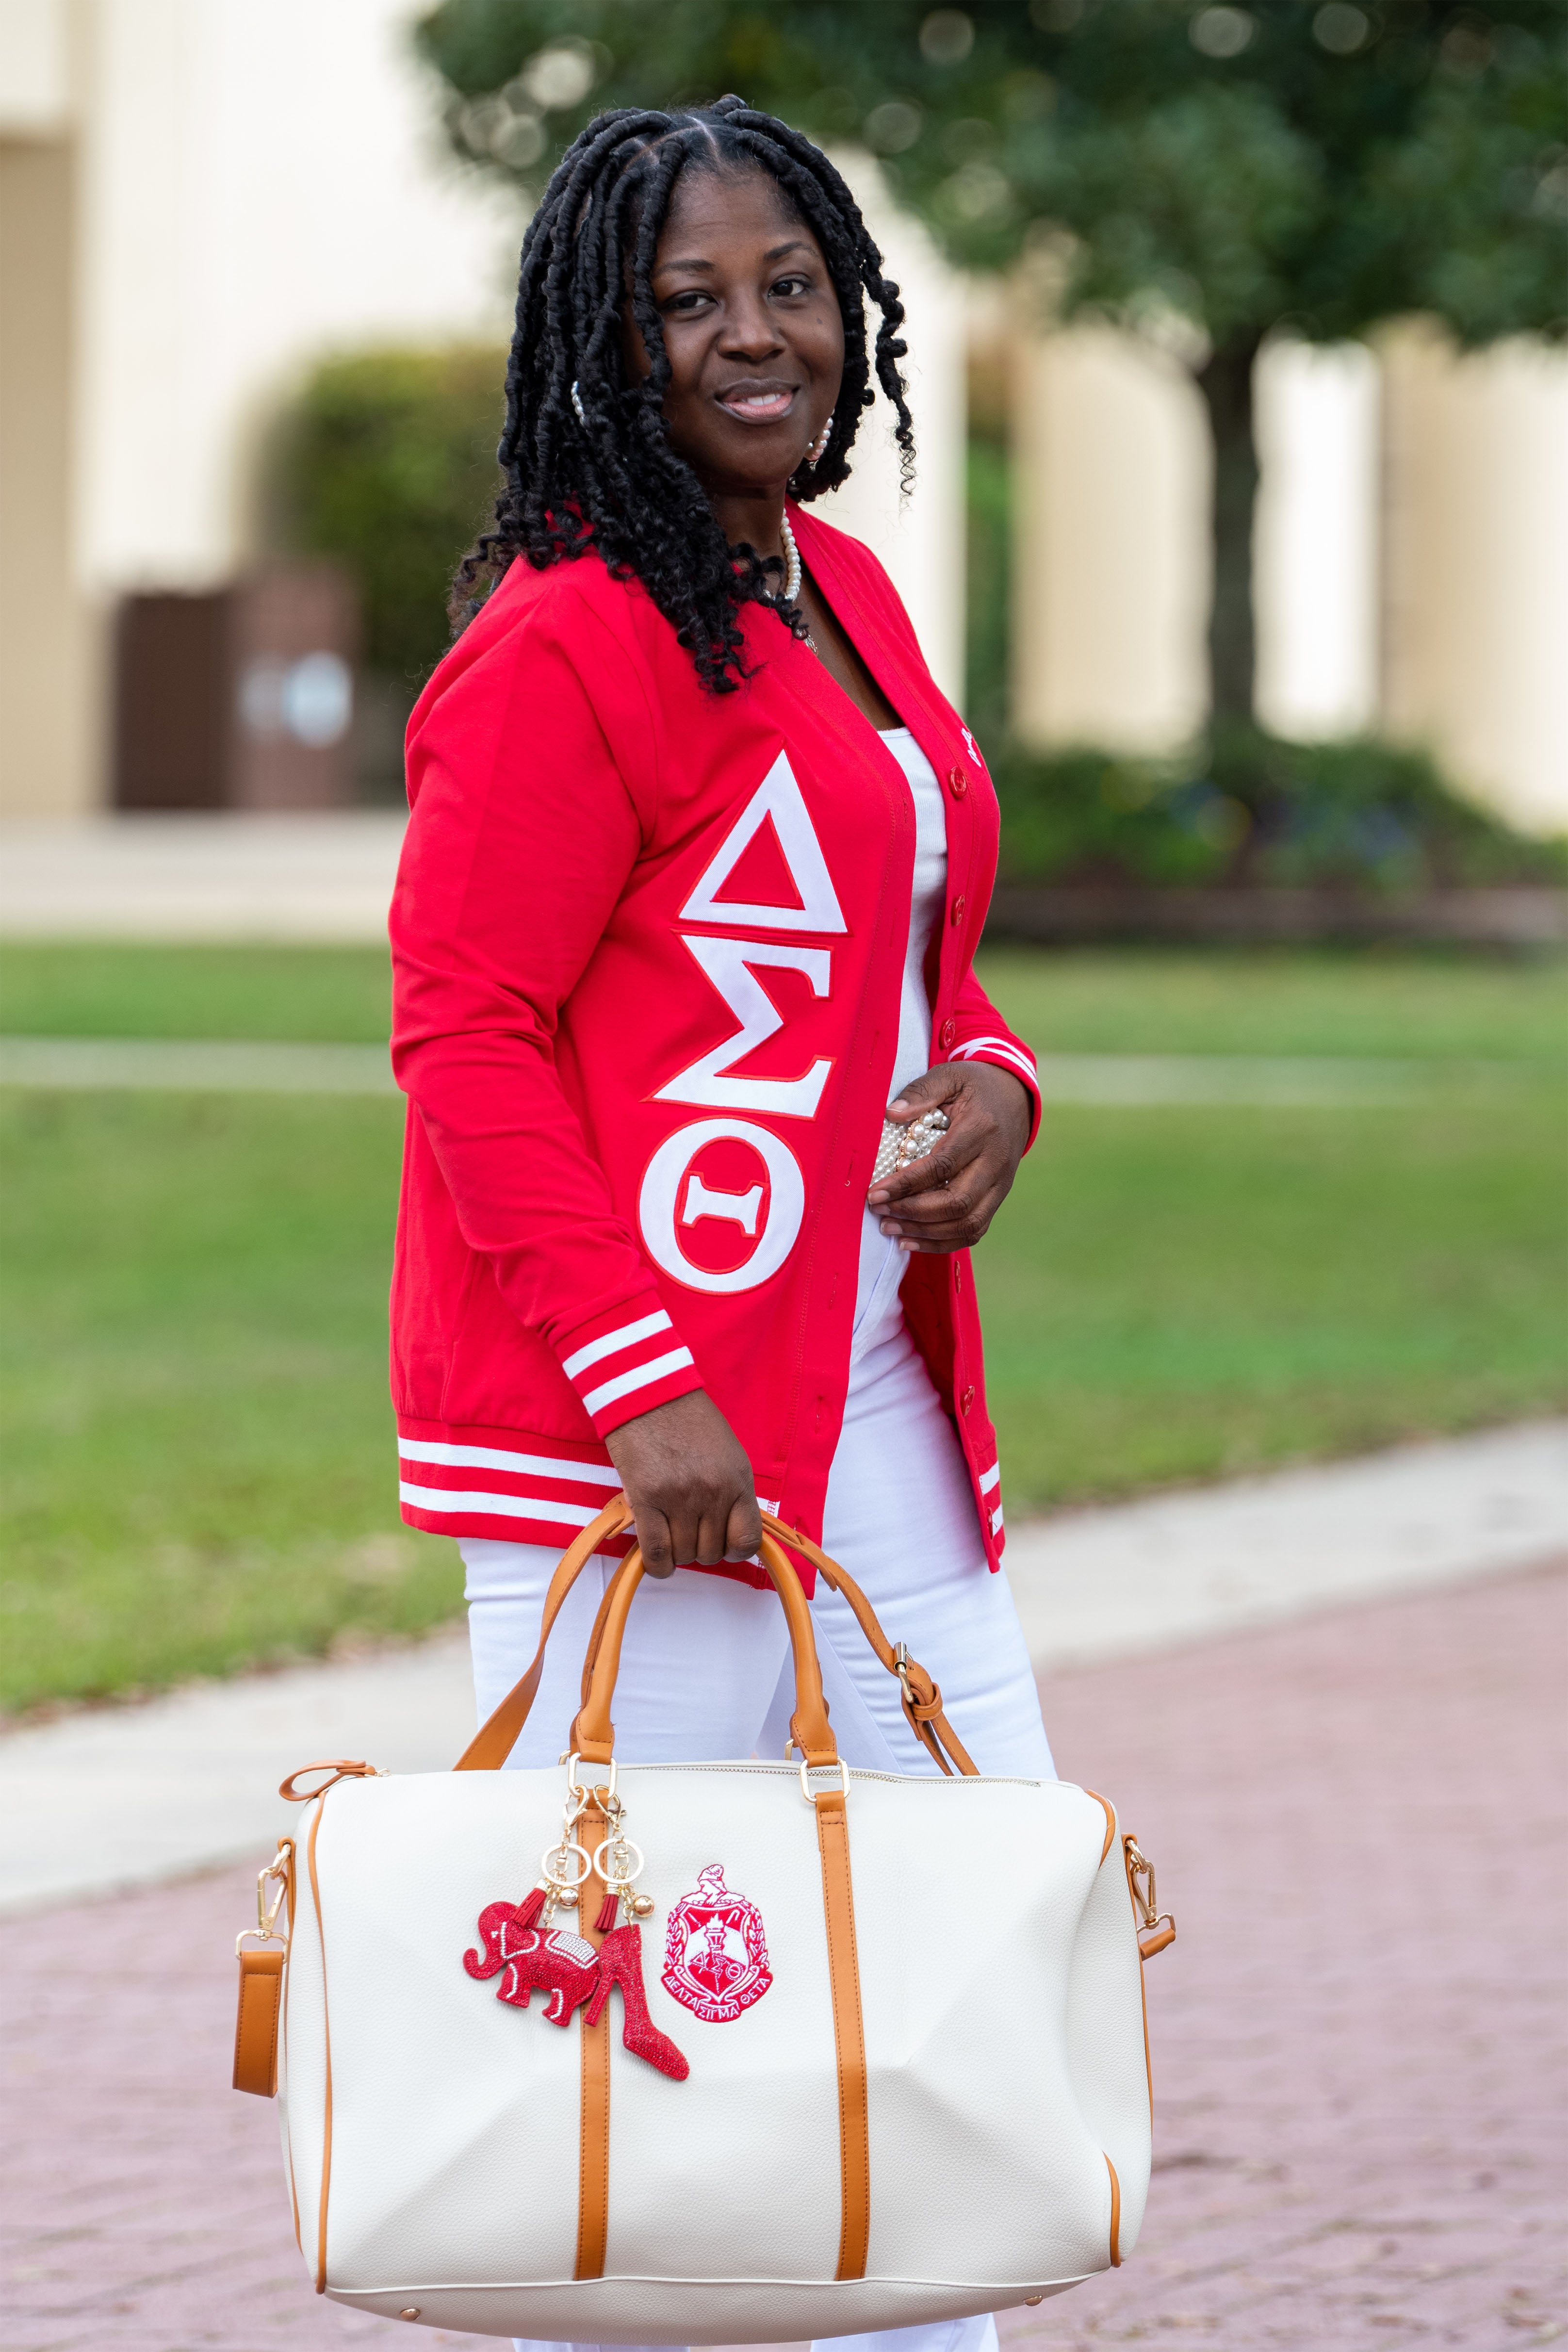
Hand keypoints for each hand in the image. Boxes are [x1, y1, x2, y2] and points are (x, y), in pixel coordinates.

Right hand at [603, 1390, 761, 1578]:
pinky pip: (656, 1552)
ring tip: (670, 1531)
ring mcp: (680, 1497)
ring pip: (684, 1554)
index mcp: (738, 1480)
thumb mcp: (728, 1454)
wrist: (650, 1393)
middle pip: (711, 1552)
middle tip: (689, 1530)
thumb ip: (733, 1493)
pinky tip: (657, 1559)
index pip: (747, 1540)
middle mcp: (713, 1492)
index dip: (734, 1551)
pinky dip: (658, 1564)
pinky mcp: (646, 1498)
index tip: (723, 1544)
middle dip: (701, 1549)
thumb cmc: (689, 1421)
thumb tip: (729, 1532)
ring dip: (677, 1552)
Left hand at [865, 1060, 1031, 1254]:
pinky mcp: (998, 1198)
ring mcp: (1000, 1184)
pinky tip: (912, 1240)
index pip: (942, 1165)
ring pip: (967, 1223)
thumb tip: (891, 1114)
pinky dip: (943, 1242)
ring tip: (890, 1228)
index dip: (906, 1184)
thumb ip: (922, 1091)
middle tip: (879, 1211)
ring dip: (925, 1232)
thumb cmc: (976, 1086)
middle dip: (913, 1213)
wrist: (1016, 1097)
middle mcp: (995, 1162)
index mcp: (982, 1129)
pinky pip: (974, 1230)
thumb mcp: (951, 1075)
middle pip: (956, 1202)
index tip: (874, 1193)